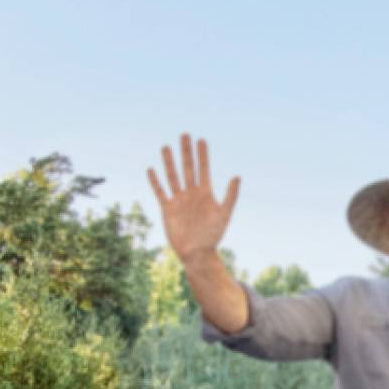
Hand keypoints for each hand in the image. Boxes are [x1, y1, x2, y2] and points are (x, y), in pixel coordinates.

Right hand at [144, 131, 239, 262]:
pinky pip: (160, 192)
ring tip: (166, 147)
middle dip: (186, 152)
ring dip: (169, 162)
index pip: (204, 169)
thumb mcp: (224, 214)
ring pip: (173, 176)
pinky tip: (152, 169)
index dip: (202, 155)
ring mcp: (179, 200)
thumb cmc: (213, 236)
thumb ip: (230, 195)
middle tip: (184, 134)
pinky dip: (155, 181)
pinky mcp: (168, 209)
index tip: (201, 140)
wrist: (197, 253)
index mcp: (205, 193)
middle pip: (188, 168)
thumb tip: (237, 175)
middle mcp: (191, 194)